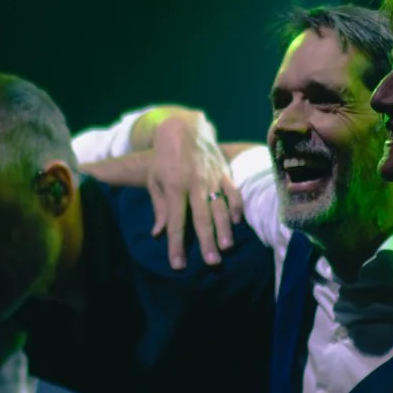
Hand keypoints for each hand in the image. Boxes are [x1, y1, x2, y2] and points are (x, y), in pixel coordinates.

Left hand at [142, 109, 241, 268]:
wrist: (183, 127)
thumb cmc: (164, 158)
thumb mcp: (154, 180)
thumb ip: (160, 208)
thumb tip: (158, 235)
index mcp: (174, 186)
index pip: (176, 221)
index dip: (176, 244)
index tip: (177, 265)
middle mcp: (195, 184)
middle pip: (202, 218)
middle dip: (206, 241)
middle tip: (211, 263)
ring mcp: (212, 177)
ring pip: (220, 207)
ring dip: (224, 228)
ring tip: (227, 247)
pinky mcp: (224, 172)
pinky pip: (233, 191)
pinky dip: (236, 206)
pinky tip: (238, 222)